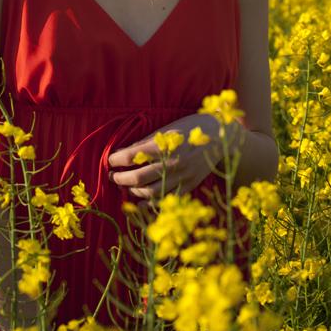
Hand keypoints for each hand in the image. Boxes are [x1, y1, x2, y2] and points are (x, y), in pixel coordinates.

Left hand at [107, 113, 223, 199]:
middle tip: (112, 176)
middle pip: (137, 178)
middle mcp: (172, 163)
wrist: (221, 138)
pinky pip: (165, 200)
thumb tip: (120, 153)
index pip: (131, 157)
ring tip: (125, 185)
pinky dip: (149, 202)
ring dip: (132, 191)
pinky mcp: (188, 187)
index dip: (116, 160)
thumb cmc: (190, 129)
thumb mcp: (166, 130)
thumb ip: (144, 143)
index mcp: (165, 146)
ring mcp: (181, 177)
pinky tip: (140, 198)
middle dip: (120, 178)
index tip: (109, 160)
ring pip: (149, 192)